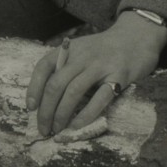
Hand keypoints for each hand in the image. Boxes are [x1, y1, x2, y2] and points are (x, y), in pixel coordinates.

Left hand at [25, 11, 166, 135]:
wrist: (137, 37)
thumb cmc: (103, 49)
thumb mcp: (80, 50)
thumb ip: (64, 67)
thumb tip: (45, 98)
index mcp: (68, 49)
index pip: (43, 67)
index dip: (33, 88)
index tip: (30, 107)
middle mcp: (81, 56)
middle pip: (56, 84)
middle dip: (46, 109)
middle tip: (43, 127)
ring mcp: (100, 65)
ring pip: (73, 91)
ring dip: (62, 114)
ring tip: (57, 129)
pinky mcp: (118, 76)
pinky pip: (99, 99)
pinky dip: (86, 114)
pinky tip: (77, 125)